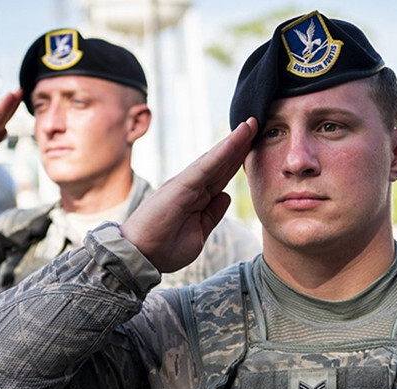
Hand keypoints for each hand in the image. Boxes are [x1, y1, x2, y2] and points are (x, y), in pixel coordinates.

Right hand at [121, 117, 257, 272]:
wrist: (140, 257)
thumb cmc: (164, 248)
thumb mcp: (199, 232)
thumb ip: (213, 213)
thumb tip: (226, 196)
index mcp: (196, 197)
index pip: (221, 175)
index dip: (238, 160)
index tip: (255, 145)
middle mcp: (191, 186)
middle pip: (221, 162)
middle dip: (240, 144)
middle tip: (256, 124)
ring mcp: (185, 183)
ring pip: (215, 159)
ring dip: (234, 141)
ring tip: (251, 124)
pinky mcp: (180, 185)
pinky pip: (206, 166)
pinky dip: (222, 152)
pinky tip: (236, 139)